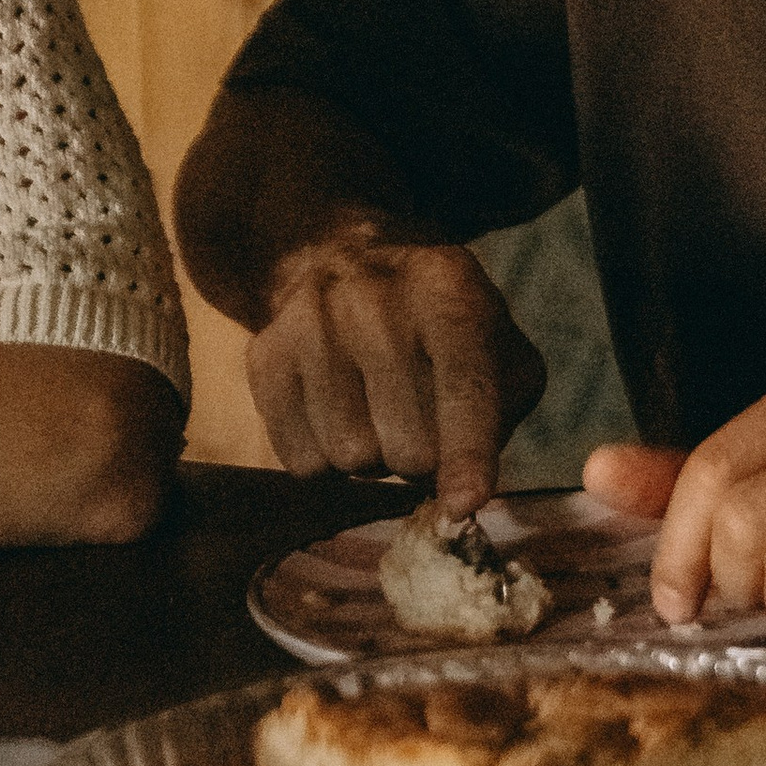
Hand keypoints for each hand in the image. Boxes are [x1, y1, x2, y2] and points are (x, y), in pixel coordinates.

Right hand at [249, 226, 544, 513]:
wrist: (343, 259)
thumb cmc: (440, 326)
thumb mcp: (497, 345)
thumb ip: (500, 410)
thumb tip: (463, 497)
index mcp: (449, 288)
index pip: (464, 387)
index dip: (468, 453)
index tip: (464, 505)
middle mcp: (374, 297)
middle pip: (408, 446)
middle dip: (424, 459)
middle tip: (420, 423)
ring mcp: (311, 323)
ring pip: (352, 459)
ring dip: (374, 460)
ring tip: (377, 415)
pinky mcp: (265, 356)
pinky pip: (302, 463)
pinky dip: (328, 462)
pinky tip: (338, 416)